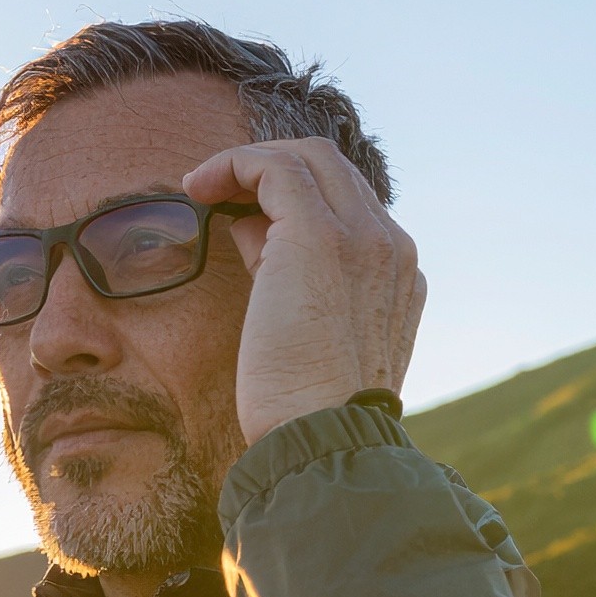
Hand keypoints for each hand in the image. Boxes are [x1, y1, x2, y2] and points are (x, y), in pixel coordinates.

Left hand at [182, 138, 424, 443]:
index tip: (242, 220)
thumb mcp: (304, 331)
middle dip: (270, 169)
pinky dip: (235, 164)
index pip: (347, 205)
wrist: (322, 439)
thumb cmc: (304, 408)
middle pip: (331, 169)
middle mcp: (390, 247)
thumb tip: (248, 226)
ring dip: (248, 162)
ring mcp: (363, 237)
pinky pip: (276, 168)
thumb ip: (286, 272)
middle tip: (217, 191)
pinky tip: (199, 186)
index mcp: (396, 275)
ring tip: (202, 185)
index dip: (290, 201)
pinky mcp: (320, 236)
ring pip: (308, 158)